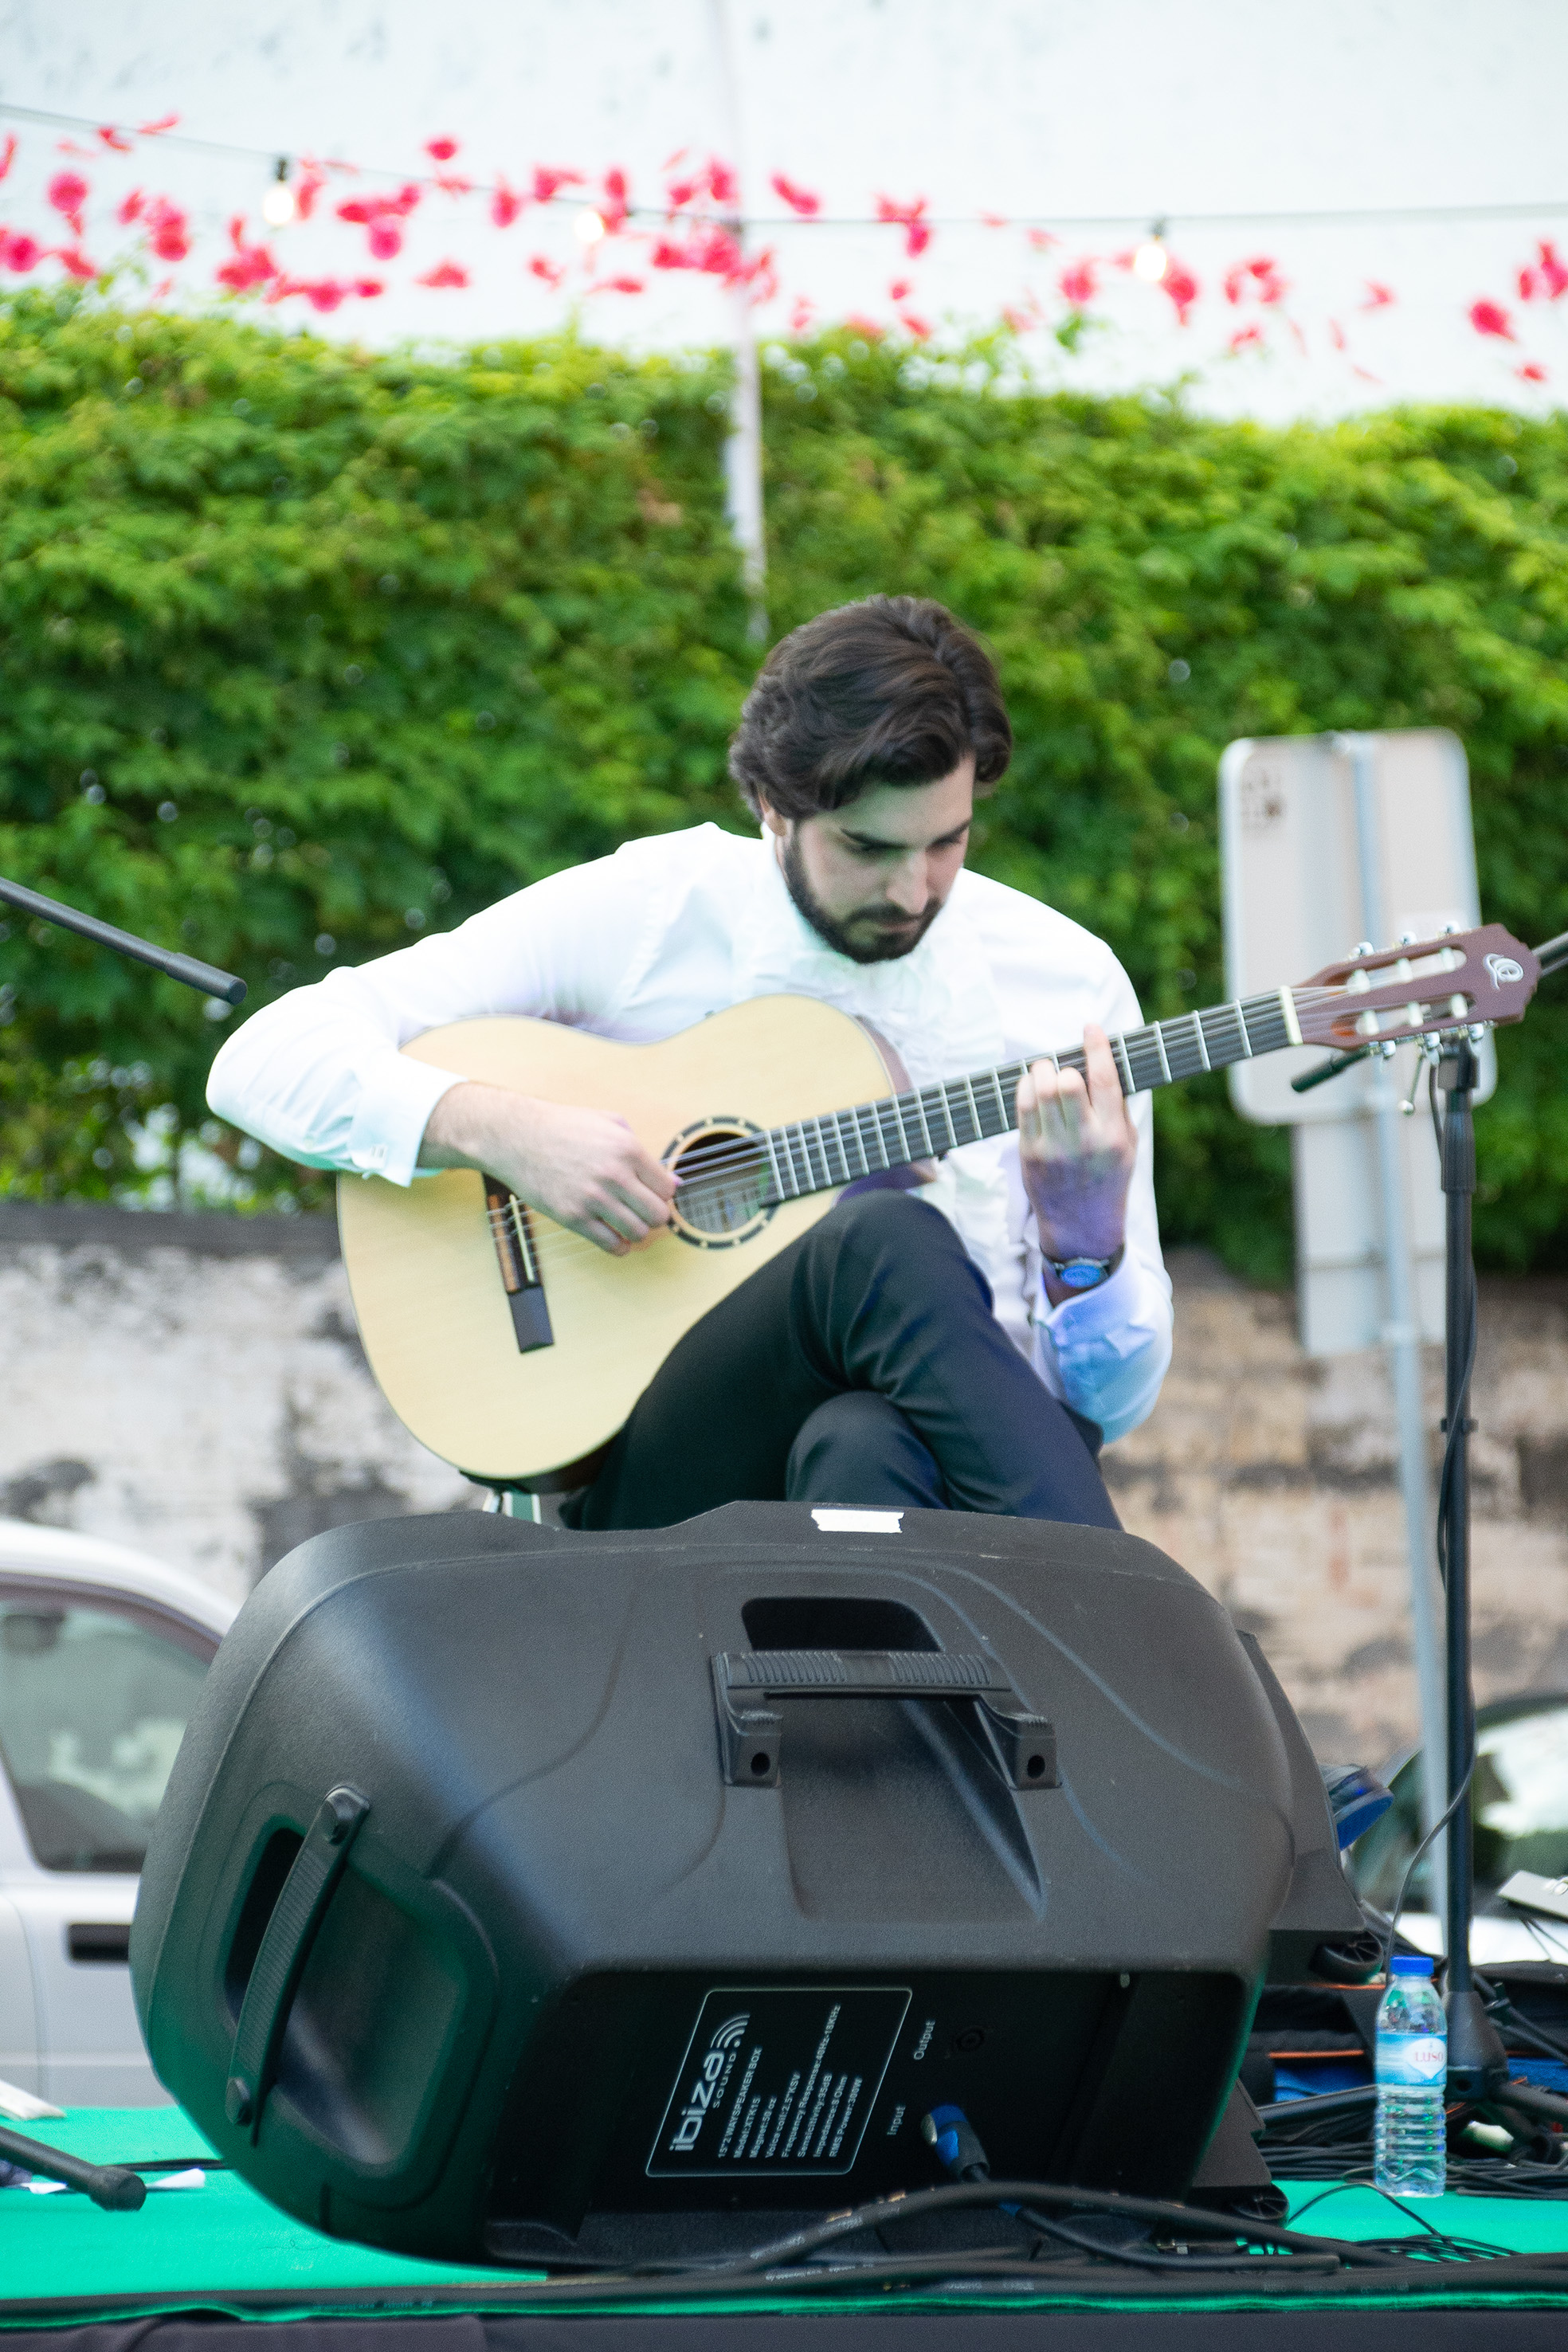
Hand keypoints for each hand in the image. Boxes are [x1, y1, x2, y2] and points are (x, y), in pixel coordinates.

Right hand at [420, 1081, 677, 1254]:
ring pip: (638, 1232)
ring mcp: (593, 1198)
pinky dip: (619, 1247)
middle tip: (643, 1211)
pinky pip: (610, 1244)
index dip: (663, 1194)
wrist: (516, 1136)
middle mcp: (614, 1175)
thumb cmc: (563, 1127)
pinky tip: (615, 1238)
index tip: (653, 1194)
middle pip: (658, 1215)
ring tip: (628, 1223)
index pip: (667, 1188)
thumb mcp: (608, 1123)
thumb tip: (673, 1182)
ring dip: (637, 1232)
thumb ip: (642, 1149)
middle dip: (655, 1215)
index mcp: (627, 1149)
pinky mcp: (573, 1217)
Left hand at [1016, 1024, 1135, 1300]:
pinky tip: (1033, 1088)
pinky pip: (1022, 1107)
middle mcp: (1083, 1142)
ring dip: (1041, 1071)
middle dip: (1064, 1065)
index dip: (1096, 1046)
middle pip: (1066, 1081)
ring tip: (1047, 1073)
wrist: (1081, 1229)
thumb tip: (1102, 1060)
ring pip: (1039, 1090)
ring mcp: (1052, 1149)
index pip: (1103, 1079)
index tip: (1090, 1028)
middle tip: (1064, 1067)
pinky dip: (1026, 1088)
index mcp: (1113, 1137)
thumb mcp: (1128, 1146)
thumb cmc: (1108, 1180)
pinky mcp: (1028, 1154)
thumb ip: (1116, 1107)